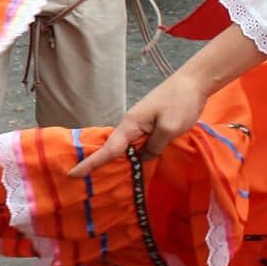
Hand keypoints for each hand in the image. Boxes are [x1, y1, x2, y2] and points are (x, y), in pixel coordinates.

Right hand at [69, 71, 211, 175]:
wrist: (193, 83)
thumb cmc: (180, 102)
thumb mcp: (169, 128)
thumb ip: (154, 146)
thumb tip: (144, 158)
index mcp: (131, 124)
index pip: (108, 149)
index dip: (91, 163)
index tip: (73, 173)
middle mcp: (131, 126)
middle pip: (112, 150)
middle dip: (98, 165)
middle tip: (84, 182)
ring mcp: (141, 126)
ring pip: (126, 149)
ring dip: (120, 163)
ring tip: (110, 182)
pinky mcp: (151, 127)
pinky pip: (138, 145)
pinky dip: (135, 157)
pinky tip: (137, 167)